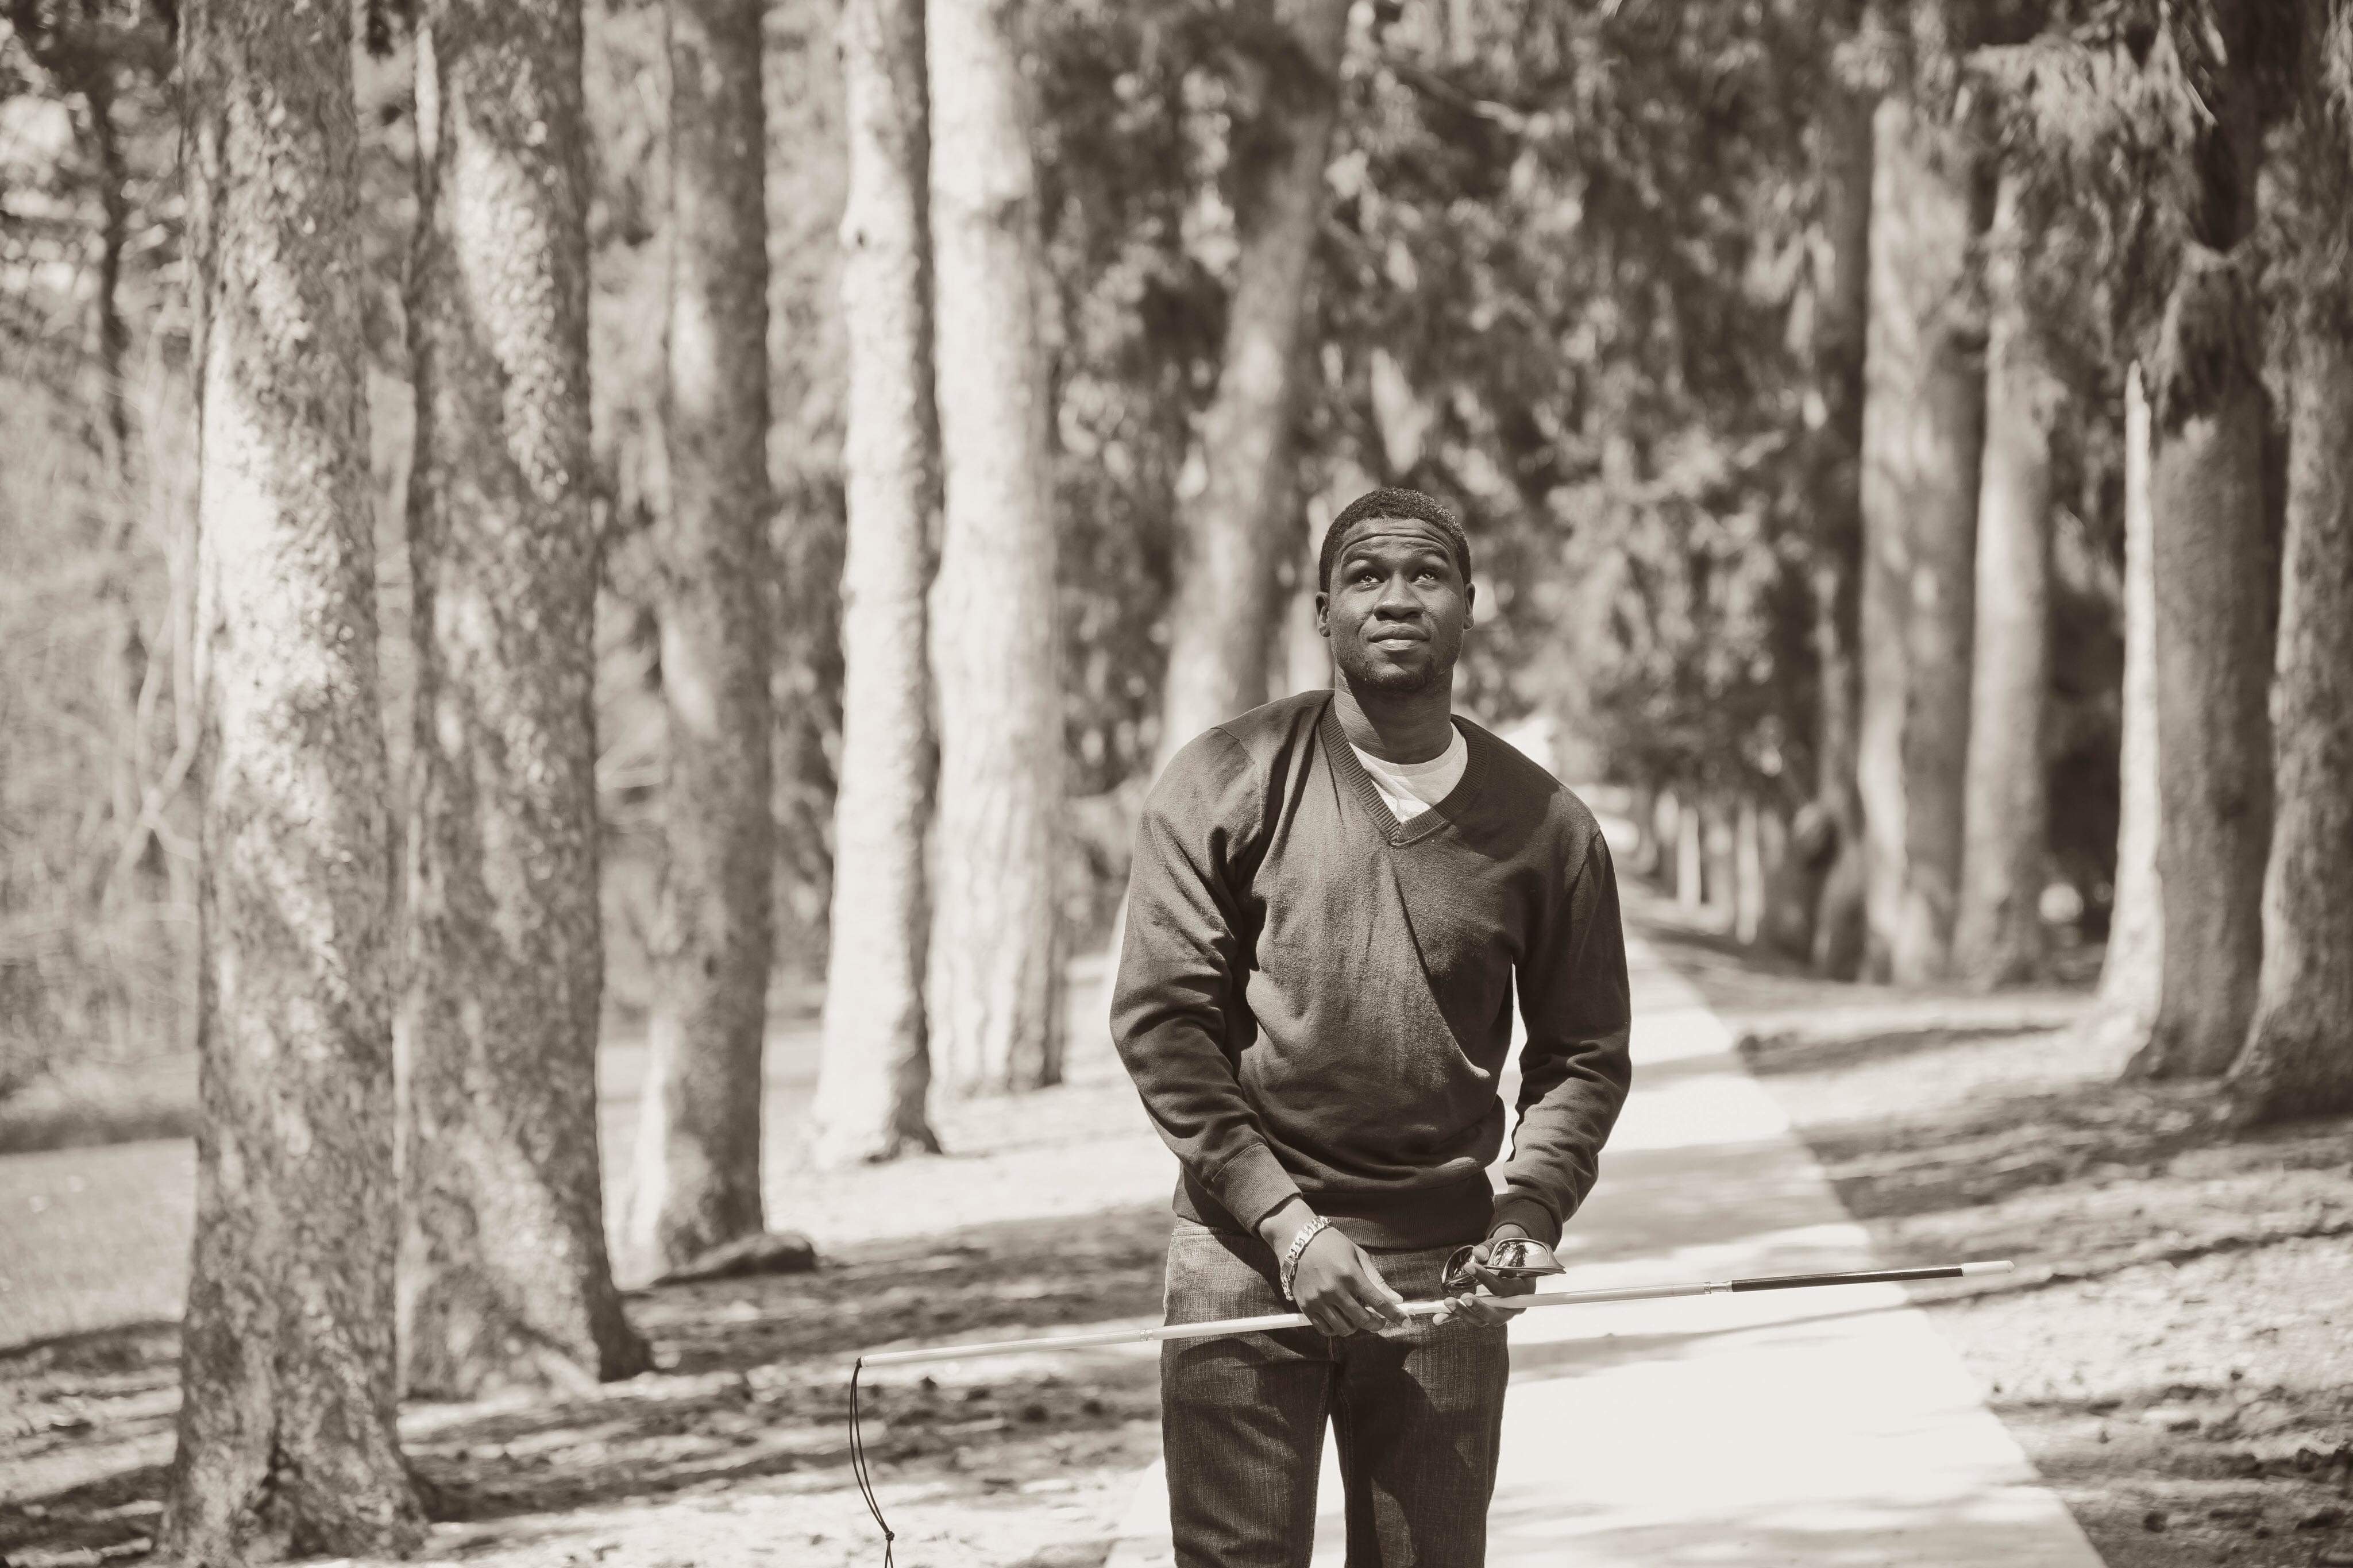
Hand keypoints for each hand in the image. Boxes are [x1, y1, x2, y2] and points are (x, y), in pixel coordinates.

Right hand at [1290, 1226, 1408, 1335]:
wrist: (1297, 1239)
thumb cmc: (1331, 1244)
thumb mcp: (1358, 1255)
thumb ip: (1376, 1279)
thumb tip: (1395, 1299)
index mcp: (1350, 1274)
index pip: (1378, 1302)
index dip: (1395, 1315)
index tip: (1405, 1322)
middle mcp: (1334, 1289)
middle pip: (1362, 1320)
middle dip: (1376, 1324)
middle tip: (1379, 1321)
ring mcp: (1318, 1299)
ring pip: (1344, 1328)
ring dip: (1356, 1328)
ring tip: (1357, 1318)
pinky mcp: (1305, 1305)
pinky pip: (1325, 1329)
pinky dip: (1336, 1329)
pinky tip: (1340, 1319)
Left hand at [1431, 1227, 1540, 1328]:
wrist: (1513, 1258)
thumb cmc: (1510, 1253)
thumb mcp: (1503, 1247)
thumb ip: (1491, 1250)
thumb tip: (1478, 1253)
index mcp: (1523, 1288)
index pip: (1505, 1289)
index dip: (1488, 1280)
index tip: (1469, 1267)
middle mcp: (1514, 1304)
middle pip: (1497, 1314)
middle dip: (1479, 1307)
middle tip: (1464, 1297)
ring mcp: (1500, 1311)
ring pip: (1483, 1320)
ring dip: (1464, 1313)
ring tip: (1447, 1303)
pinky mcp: (1486, 1312)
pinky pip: (1470, 1317)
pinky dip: (1454, 1317)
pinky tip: (1438, 1318)